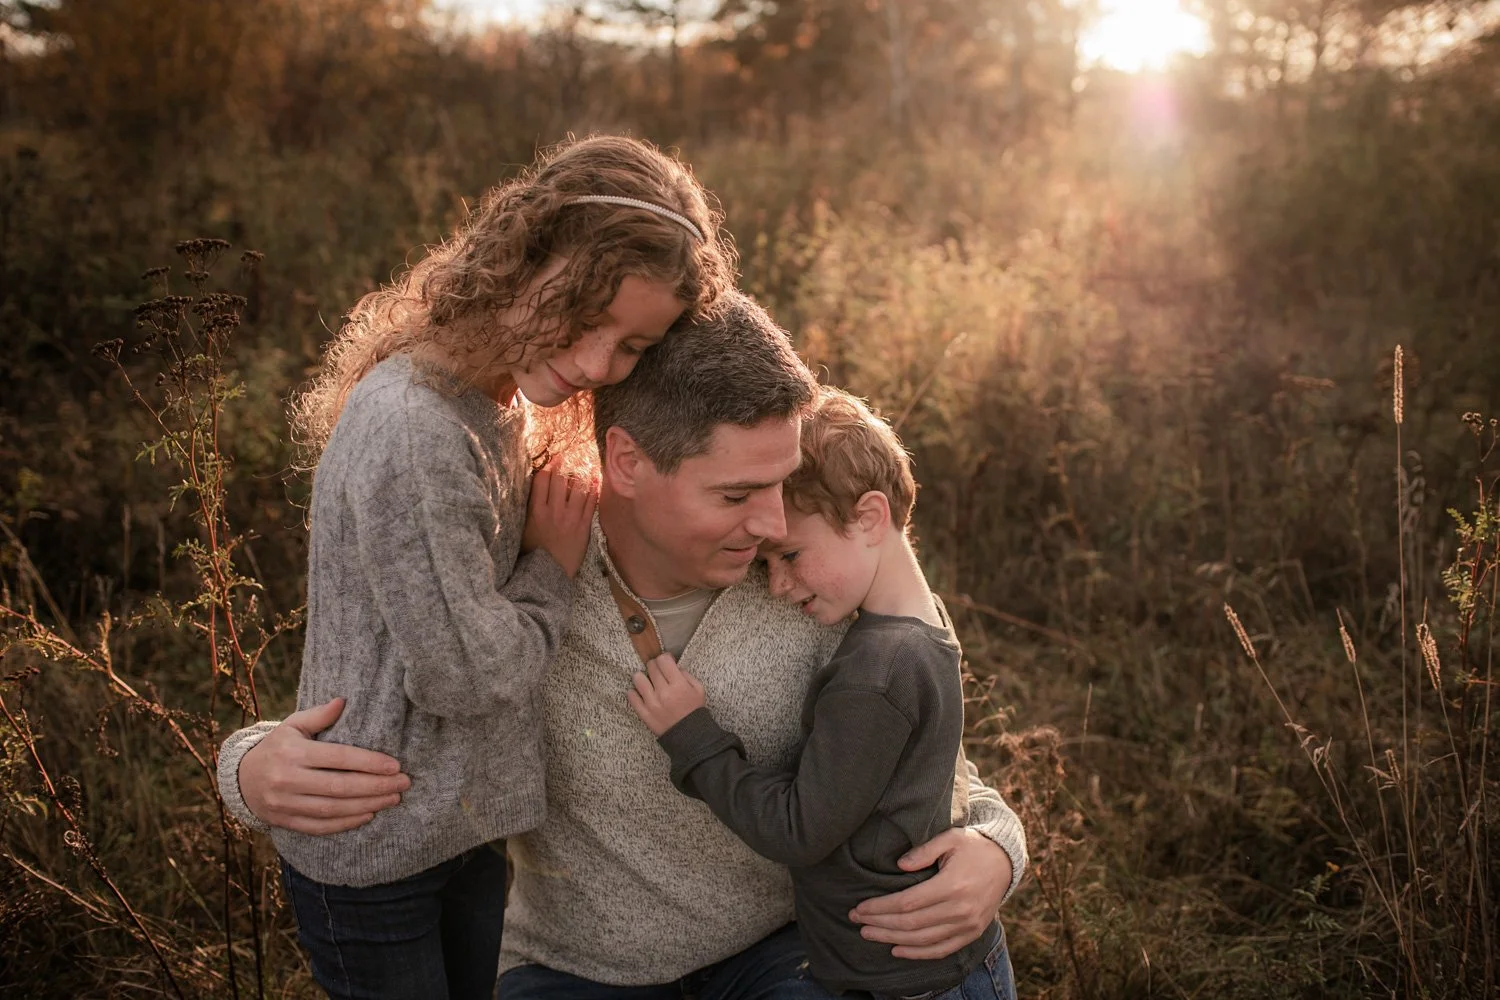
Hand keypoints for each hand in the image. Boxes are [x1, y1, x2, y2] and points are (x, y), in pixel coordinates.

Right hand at [239, 698, 410, 835]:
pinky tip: (367, 815)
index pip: (338, 757)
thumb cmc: (278, 747)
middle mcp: (287, 779)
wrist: (241, 778)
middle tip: (403, 783)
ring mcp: (285, 804)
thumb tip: (344, 701)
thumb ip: (319, 715)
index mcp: (292, 752)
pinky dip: (345, 824)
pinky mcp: (285, 821)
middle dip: (375, 786)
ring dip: (366, 806)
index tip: (395, 765)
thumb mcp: (292, 725)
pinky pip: (318, 827)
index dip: (369, 762)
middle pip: (339, 786)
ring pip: (332, 809)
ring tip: (392, 799)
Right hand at [521, 460, 596, 578]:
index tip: (551, 460)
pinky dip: (594, 489)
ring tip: (583, 464)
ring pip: (577, 488)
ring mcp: (570, 518)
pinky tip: (596, 479)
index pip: (541, 480)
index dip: (547, 467)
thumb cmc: (533, 553)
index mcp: (536, 511)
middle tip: (567, 455)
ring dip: (581, 474)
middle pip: (559, 480)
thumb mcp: (524, 529)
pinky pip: (591, 503)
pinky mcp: (583, 526)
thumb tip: (535, 491)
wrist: (548, 574)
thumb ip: (530, 509)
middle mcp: (553, 511)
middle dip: (563, 464)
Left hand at [625, 653, 705, 736]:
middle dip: (654, 666)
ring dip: (642, 677)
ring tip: (647, 681)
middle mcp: (664, 692)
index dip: (664, 658)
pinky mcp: (644, 713)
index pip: (663, 660)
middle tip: (658, 672)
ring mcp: (652, 703)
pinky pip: (631, 697)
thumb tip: (673, 666)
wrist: (690, 735)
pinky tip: (640, 693)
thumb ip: (686, 674)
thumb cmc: (694, 710)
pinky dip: (634, 692)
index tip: (666, 662)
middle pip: (651, 667)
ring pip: (638, 678)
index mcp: (678, 684)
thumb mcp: (698, 689)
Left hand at [849, 827, 1012, 960]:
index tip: (860, 907)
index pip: (907, 903)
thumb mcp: (950, 838)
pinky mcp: (972, 934)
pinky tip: (897, 950)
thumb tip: (899, 865)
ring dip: (892, 939)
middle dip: (880, 924)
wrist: (1006, 863)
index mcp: (952, 885)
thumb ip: (924, 850)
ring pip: (923, 940)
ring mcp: (968, 925)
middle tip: (857, 920)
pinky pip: (941, 950)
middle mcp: (960, 910)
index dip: (880, 907)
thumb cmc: (973, 847)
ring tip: (869, 934)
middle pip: (911, 924)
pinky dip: (918, 954)